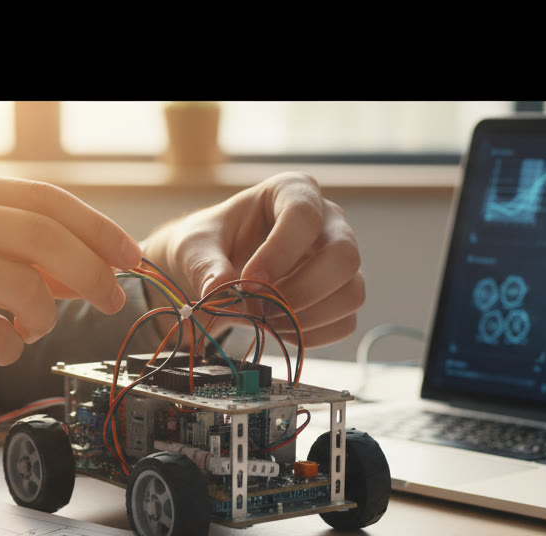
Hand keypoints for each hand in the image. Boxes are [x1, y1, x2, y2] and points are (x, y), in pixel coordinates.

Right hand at [0, 171, 142, 417]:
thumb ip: (4, 246)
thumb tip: (82, 271)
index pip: (47, 201)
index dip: (99, 231)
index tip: (130, 259)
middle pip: (48, 239)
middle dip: (94, 274)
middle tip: (113, 301)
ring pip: (27, 288)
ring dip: (45, 318)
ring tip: (29, 328)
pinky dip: (9, 347)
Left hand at [141, 172, 363, 348]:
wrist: (215, 266)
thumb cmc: (210, 243)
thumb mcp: (194, 246)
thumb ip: (204, 265)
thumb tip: (219, 290)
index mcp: (293, 191)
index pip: (305, 215)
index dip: (279, 253)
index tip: (249, 281)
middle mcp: (328, 222)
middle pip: (344, 256)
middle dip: (301, 291)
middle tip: (260, 308)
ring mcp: (339, 260)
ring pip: (351, 293)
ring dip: (307, 317)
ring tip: (265, 320)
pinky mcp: (340, 294)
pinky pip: (344, 323)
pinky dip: (311, 335)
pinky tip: (278, 328)